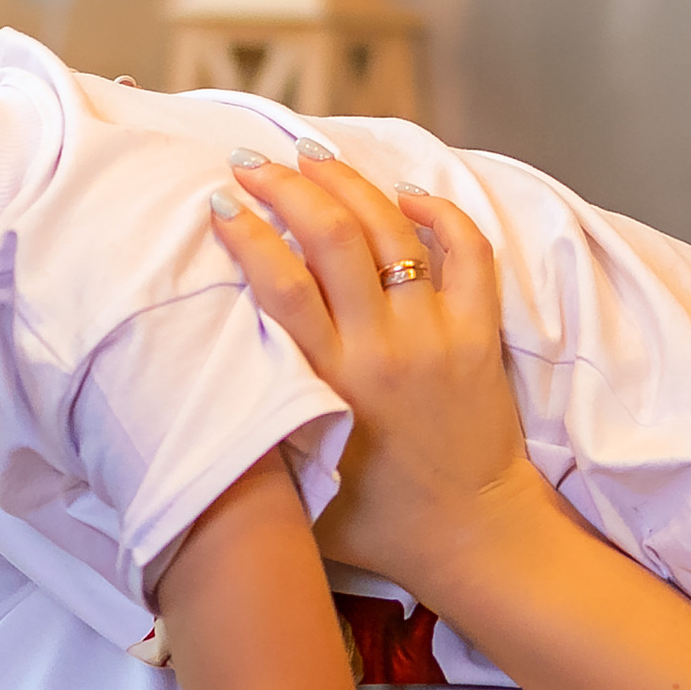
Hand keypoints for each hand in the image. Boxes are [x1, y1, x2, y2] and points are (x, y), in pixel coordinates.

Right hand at [210, 153, 551, 608]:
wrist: (470, 536)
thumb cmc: (374, 519)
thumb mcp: (296, 477)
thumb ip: (261, 421)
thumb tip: (213, 373)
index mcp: (328, 382)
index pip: (279, 281)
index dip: (245, 231)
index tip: (219, 204)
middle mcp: (380, 347)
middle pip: (329, 235)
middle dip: (284, 186)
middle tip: (251, 163)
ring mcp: (434, 335)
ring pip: (390, 229)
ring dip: (346, 181)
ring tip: (311, 153)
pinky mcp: (477, 335)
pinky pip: (466, 253)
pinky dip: (438, 212)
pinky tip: (404, 192)